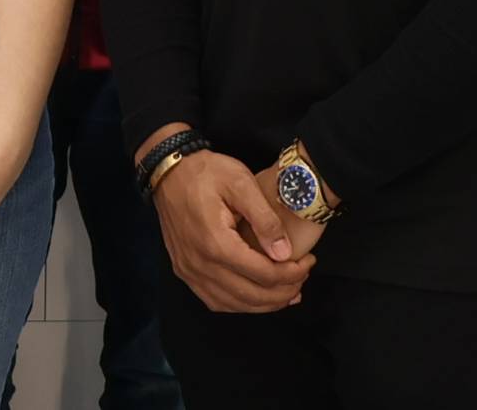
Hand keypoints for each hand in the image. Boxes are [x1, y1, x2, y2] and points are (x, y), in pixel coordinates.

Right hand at [146, 137, 311, 312]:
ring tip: (288, 293)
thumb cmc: (205, 172)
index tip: (309, 262)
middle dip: (284, 292)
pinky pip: (216, 301)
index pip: (263, 274)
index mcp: (216, 243)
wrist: (168, 171)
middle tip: (303, 278)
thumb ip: (265, 219)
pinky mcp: (184, 271)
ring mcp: (189, 271)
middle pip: (251, 295)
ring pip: (234, 304)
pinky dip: (240, 304)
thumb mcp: (241, 183)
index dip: (292, 274)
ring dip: (264, 304)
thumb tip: (285, 253)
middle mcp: (200, 264)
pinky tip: (257, 296)